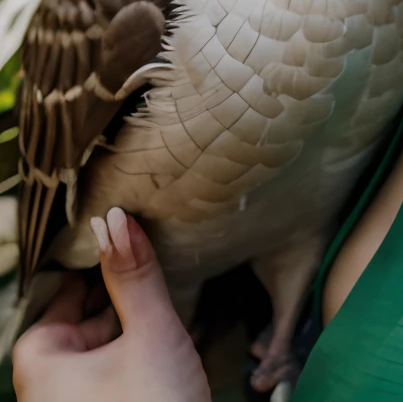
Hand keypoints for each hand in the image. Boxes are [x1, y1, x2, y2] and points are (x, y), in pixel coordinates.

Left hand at [12, 208, 210, 401]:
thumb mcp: (152, 333)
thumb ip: (135, 275)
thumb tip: (116, 218)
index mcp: (39, 369)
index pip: (59, 301)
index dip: (93, 272)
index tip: (124, 250)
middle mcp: (44, 396)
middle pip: (76, 330)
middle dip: (116, 308)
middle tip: (153, 286)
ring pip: (94, 359)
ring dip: (127, 339)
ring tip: (164, 327)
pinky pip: (105, 386)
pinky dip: (130, 368)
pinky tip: (163, 361)